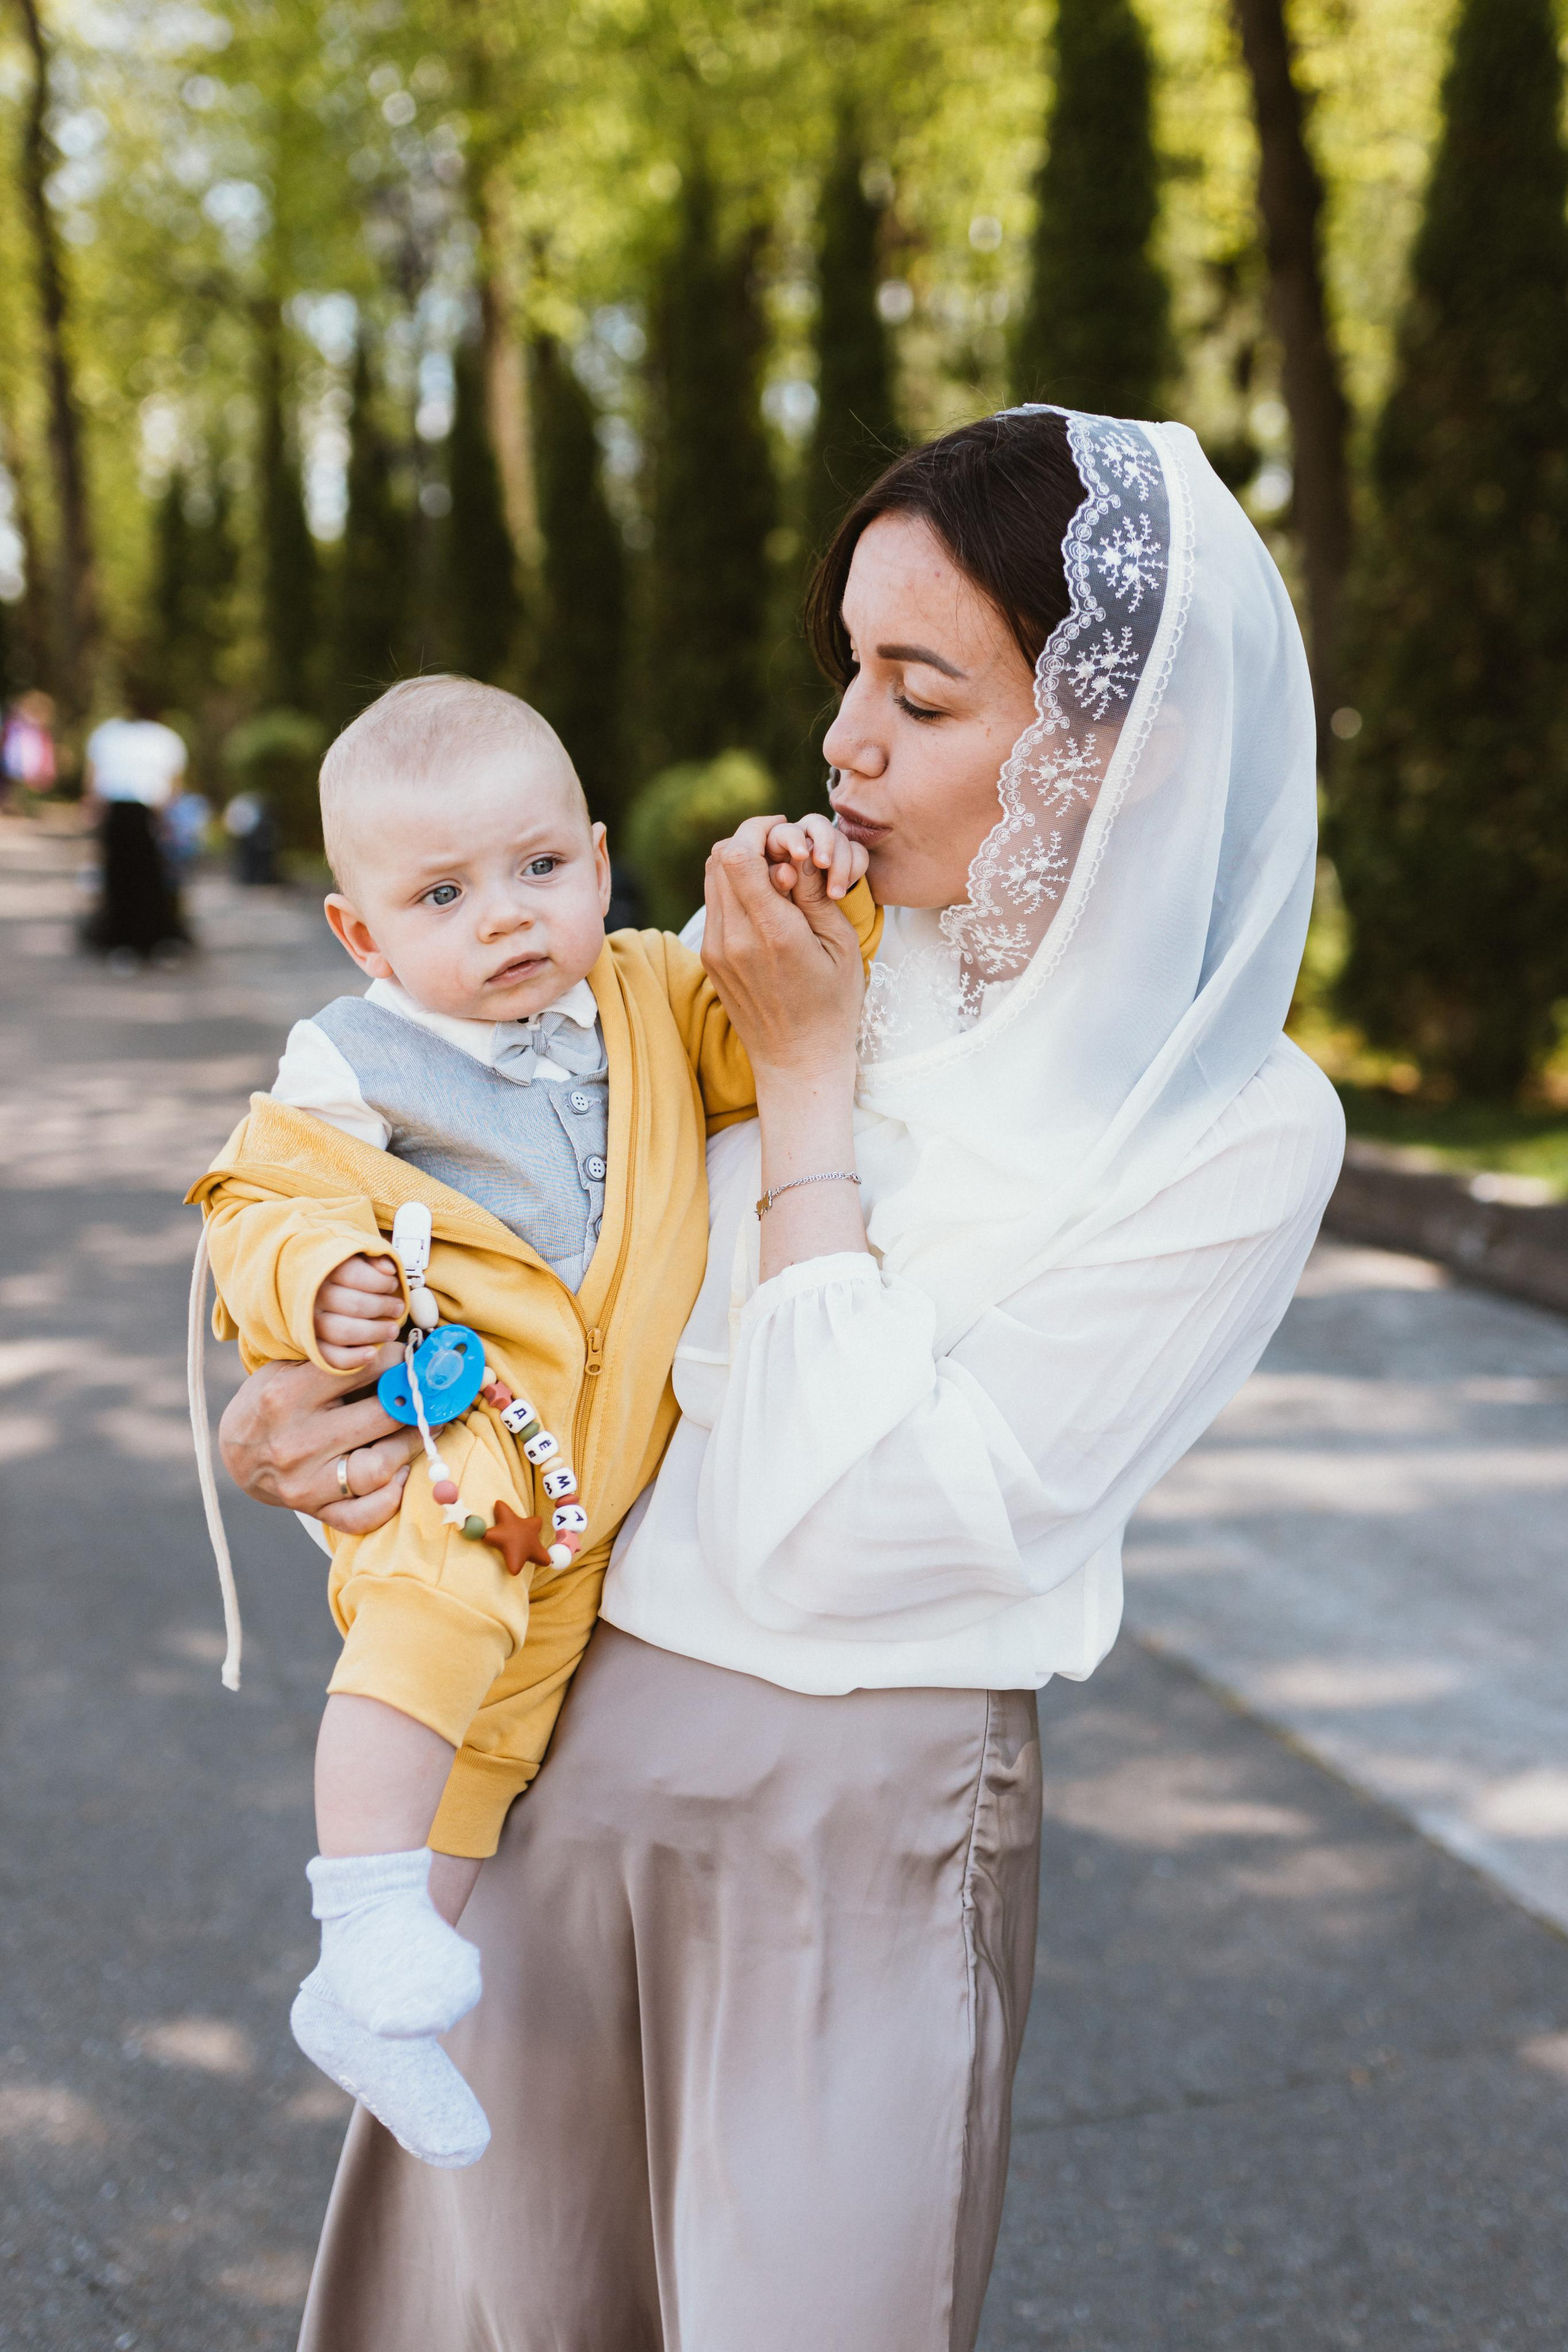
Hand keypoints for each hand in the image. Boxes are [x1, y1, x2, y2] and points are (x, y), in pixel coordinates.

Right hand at [218, 1352, 418, 1534]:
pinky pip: (365, 1515)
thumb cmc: (270, 1400)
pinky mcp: (314, 1511)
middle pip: (379, 1418)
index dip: (397, 1360)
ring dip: (411, 1444)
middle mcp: (295, 1443)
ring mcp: (305, 1483)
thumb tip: (397, 1348)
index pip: (361, 1370)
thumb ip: (334, 1358)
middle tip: (429, 1391)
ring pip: (378, 1469)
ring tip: (424, 1426)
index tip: (411, 1357)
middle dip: (414, 1401)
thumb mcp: (288, 1366)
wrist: (236, 1452)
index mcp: (286, 1396)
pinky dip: (391, 1496)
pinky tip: (401, 1471)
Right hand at [314, 1253, 403, 1370]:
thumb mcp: (354, 1257)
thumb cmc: (341, 1275)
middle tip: (399, 1308)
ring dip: (374, 1332)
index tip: (393, 1285)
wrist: (310, 1294)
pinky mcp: (311, 1346)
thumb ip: (372, 1257)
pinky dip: (354, 1359)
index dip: (380, 1282)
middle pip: (354, 1305)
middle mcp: (312, 1298)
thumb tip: (389, 1269)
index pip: (352, 1274)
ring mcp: (309, 1324)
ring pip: (343, 1332)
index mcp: (322, 1271)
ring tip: (392, 1330)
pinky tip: (372, 1353)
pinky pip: (331, 1358)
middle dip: (383, 1307)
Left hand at [702, 815, 865, 1084]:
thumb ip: (813, 893)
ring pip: (711, 876)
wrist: (797, 1060)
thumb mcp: (840, 945)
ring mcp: (715, 950)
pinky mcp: (710, 958)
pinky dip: (735, 888)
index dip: (759, 830)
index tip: (786, 832)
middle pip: (718, 857)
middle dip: (751, 840)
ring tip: (776, 875)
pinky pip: (714, 902)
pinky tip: (765, 902)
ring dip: (741, 862)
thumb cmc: (832, 1005)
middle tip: (784, 851)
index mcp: (772, 934)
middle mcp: (733, 939)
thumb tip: (794, 851)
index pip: (738, 855)